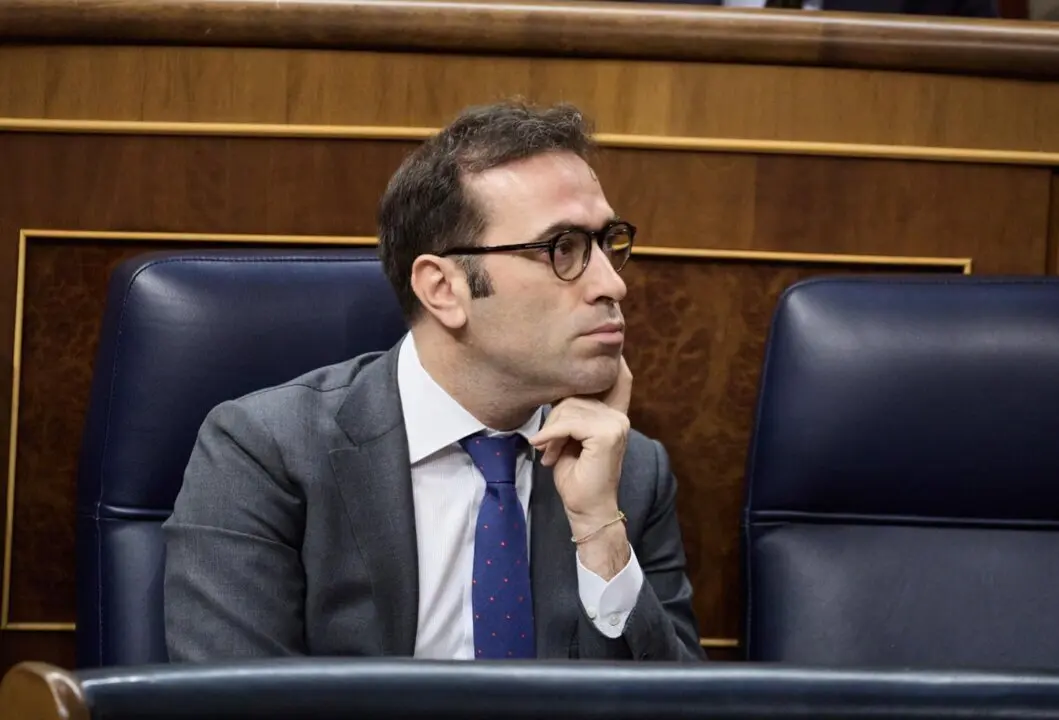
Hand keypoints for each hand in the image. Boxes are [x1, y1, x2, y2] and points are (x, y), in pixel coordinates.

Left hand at [529, 358, 632, 577]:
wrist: (587, 509)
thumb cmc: (576, 476)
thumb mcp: (571, 437)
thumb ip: (572, 413)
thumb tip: (559, 389)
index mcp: (614, 415)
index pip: (619, 377)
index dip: (613, 359)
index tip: (609, 342)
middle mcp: (620, 416)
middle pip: (576, 394)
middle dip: (554, 418)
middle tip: (547, 445)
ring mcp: (616, 424)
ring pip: (569, 408)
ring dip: (551, 431)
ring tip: (549, 452)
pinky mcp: (608, 434)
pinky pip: (568, 422)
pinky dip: (551, 435)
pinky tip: (545, 449)